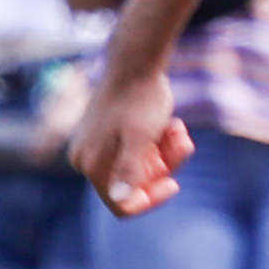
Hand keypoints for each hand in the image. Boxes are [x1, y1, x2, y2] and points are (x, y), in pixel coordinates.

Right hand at [69, 69, 191, 216]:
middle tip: (180, 142)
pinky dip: (159, 143)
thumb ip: (130, 169)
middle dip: (163, 167)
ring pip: (141, 167)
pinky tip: (173, 124)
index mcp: (91, 165)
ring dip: (166, 153)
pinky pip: (139, 151)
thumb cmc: (140, 100)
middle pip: (134, 184)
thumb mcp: (140, 138)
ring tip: (178, 129)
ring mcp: (98, 146)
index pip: (122, 205)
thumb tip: (120, 199)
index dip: (151, 198)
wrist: (137, 63)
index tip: (174, 182)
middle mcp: (88, 159)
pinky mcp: (109, 136)